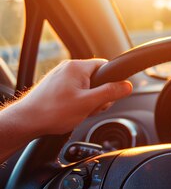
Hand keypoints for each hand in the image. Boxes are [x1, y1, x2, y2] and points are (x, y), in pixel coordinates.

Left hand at [11, 59, 132, 136]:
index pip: (106, 66)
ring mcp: (60, 77)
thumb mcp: (88, 103)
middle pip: (97, 78)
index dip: (112, 82)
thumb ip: (110, 93)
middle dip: (99, 95)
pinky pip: (75, 91)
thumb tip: (127, 85)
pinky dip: (77, 102)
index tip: (110, 95)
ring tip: (78, 112)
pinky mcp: (55, 86)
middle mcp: (68, 68)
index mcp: (77, 67)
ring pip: (86, 87)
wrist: (25, 122)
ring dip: (88, 101)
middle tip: (90, 108)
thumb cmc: (52, 112)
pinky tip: (70, 112)